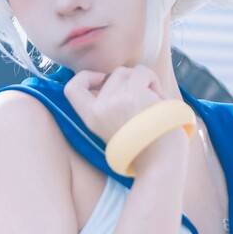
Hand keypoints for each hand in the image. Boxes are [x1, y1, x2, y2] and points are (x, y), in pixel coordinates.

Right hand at [63, 67, 185, 172]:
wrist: (159, 161)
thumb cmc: (143, 146)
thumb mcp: (112, 129)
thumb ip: (104, 108)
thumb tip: (106, 80)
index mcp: (91, 119)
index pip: (72, 88)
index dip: (86, 76)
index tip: (101, 78)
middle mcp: (99, 108)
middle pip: (113, 75)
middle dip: (131, 80)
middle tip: (144, 98)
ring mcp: (115, 100)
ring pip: (130, 72)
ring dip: (146, 81)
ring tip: (154, 102)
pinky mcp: (133, 95)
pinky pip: (143, 73)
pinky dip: (154, 81)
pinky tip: (160, 98)